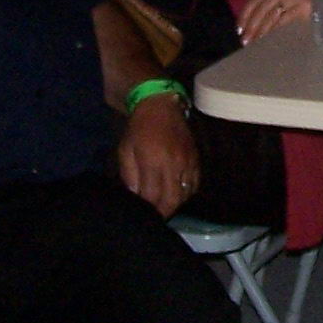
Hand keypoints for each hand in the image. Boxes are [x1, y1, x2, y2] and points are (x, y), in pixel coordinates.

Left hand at [117, 94, 198, 216]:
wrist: (161, 105)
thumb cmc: (139, 128)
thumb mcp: (125, 150)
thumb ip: (129, 176)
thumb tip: (136, 197)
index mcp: (153, 161)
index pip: (153, 196)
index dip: (148, 209)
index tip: (143, 215)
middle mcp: (173, 163)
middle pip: (172, 200)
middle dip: (163, 212)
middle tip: (155, 217)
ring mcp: (188, 162)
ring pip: (185, 195)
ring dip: (175, 204)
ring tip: (165, 206)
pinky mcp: (196, 159)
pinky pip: (195, 185)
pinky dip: (187, 194)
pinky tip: (178, 195)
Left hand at [237, 0, 311, 42]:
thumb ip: (266, 6)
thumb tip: (250, 24)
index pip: (252, 3)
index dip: (244, 17)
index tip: (239, 30)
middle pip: (260, 11)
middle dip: (251, 27)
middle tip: (245, 41)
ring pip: (270, 17)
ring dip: (261, 32)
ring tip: (255, 43)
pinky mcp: (300, 7)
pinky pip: (283, 21)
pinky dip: (275, 31)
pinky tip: (271, 39)